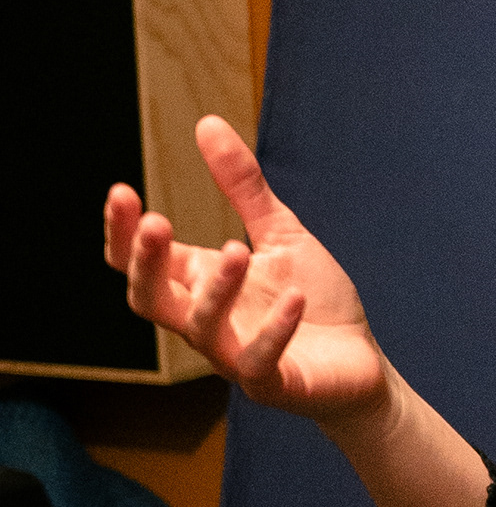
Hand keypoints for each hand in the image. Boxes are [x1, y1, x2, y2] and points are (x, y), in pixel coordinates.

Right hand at [105, 116, 388, 422]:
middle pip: (149, 299)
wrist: (361, 363)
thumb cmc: (315, 299)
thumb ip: (244, 188)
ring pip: (201, 329)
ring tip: (239, 250)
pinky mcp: (273, 384)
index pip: (139, 262)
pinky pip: (259, 361)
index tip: (121, 191)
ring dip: (216, 290)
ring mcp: (235, 356)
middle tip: (156, 222)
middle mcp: (206, 321)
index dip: (122, 233)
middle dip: (146, 263)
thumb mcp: (280, 234)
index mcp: (199, 283)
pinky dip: (274, 330)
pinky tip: (294, 298)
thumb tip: (207, 122)